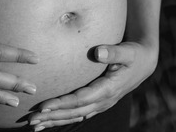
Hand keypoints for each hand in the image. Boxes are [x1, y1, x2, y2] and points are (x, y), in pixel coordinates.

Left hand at [26, 39, 157, 129]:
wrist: (144, 64)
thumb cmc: (134, 54)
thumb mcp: (127, 51)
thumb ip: (113, 51)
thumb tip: (98, 52)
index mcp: (108, 89)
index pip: (80, 99)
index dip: (62, 103)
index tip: (44, 105)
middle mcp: (103, 101)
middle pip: (74, 112)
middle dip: (52, 116)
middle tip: (31, 119)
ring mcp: (100, 105)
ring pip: (74, 116)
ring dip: (54, 121)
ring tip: (34, 125)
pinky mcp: (98, 104)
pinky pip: (78, 114)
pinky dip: (62, 119)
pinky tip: (48, 122)